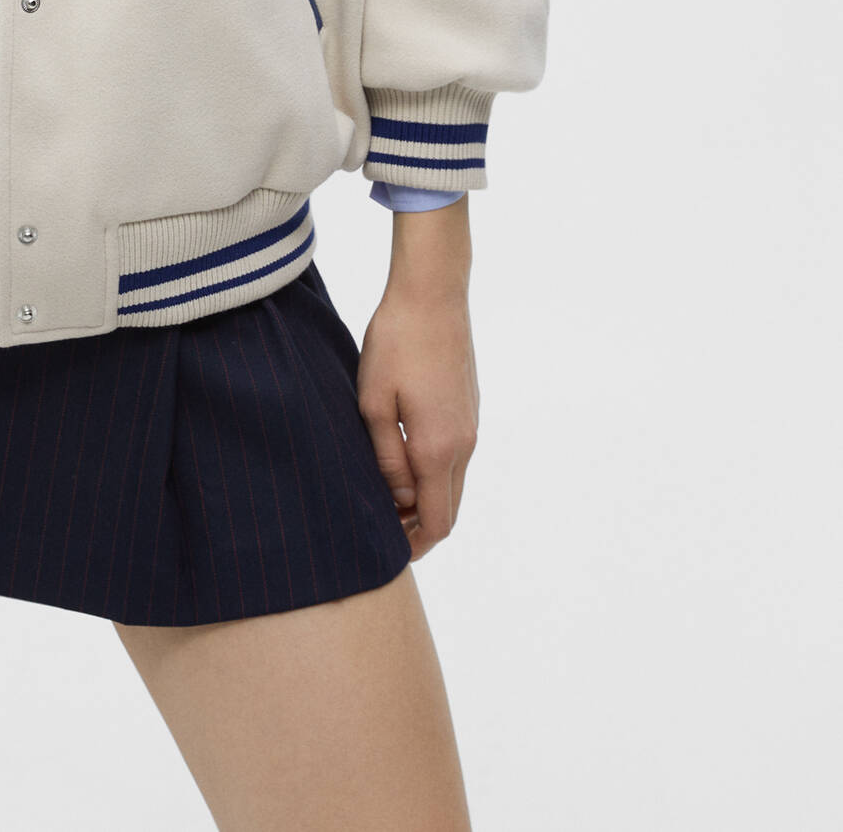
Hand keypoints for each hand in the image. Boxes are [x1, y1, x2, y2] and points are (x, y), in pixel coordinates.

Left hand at [356, 281, 478, 559]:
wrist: (433, 293)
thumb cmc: (395, 343)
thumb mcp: (373, 402)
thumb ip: (386, 458)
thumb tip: (397, 500)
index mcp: (438, 448)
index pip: (438, 522)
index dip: (416, 545)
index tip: (388, 552)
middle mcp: (464, 444)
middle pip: (449, 508)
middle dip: (419, 525)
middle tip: (382, 526)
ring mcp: (471, 425)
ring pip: (453, 482)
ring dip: (426, 496)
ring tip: (386, 490)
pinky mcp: (470, 407)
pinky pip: (456, 456)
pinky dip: (434, 470)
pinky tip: (402, 454)